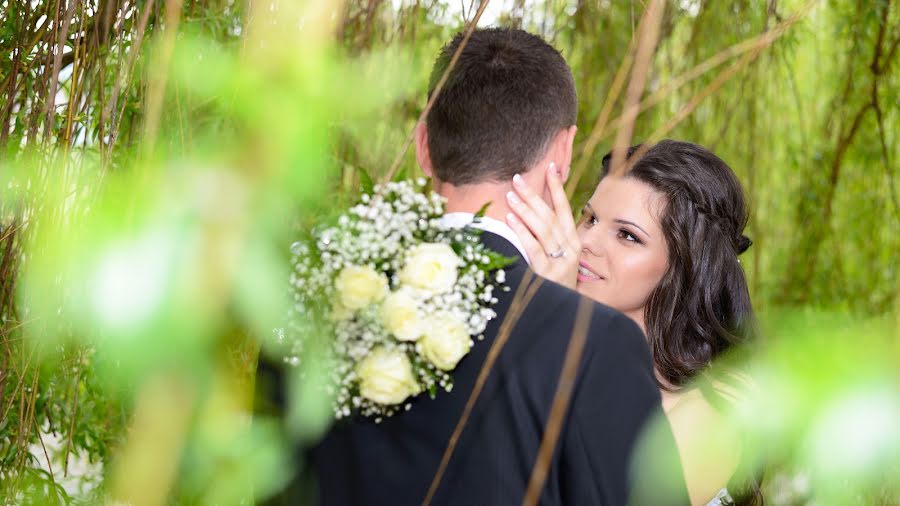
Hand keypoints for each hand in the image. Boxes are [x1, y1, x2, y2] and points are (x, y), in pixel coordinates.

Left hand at [505, 163, 579, 288]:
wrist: (563, 315)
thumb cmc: (555, 286)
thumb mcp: (557, 260)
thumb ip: (548, 239)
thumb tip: (531, 213)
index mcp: (572, 243)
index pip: (564, 209)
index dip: (557, 188)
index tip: (551, 167)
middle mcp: (569, 250)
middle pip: (550, 215)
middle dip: (534, 194)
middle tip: (517, 178)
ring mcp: (559, 262)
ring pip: (542, 228)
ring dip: (525, 209)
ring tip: (510, 194)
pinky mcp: (547, 274)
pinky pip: (533, 248)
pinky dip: (522, 231)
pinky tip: (510, 218)